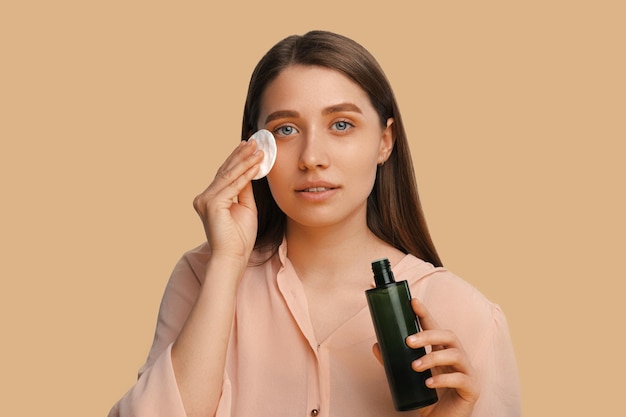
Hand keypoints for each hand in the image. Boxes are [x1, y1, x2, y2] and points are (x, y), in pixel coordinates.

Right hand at [192, 139, 263, 266]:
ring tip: (258, 149)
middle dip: (241, 155)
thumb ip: (244, 189)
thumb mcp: (245, 207)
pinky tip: (256, 165)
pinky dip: (246, 174)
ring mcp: (206, 200)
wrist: (233, 257)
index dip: (237, 159)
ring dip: (245, 160)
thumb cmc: (240, 238)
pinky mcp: (212, 204)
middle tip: (254, 141)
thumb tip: (250, 171)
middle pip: (225, 171)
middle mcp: (204, 197)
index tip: (249, 146)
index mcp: (210, 198)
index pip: (225, 174)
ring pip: (229, 175)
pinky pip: (233, 185)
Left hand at [372, 298, 479, 416]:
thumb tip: (377, 345)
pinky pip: (461, 379)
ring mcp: (467, 372)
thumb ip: (395, 363)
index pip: (435, 327)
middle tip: (408, 341)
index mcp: (443, 351)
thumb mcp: (410, 378)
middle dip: (428, 334)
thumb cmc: (430, 398)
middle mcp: (457, 357)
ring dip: (433, 357)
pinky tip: (428, 383)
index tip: (413, 302)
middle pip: (448, 336)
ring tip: (414, 366)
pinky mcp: (472, 389)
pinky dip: (443, 379)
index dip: (425, 314)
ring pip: (455, 355)